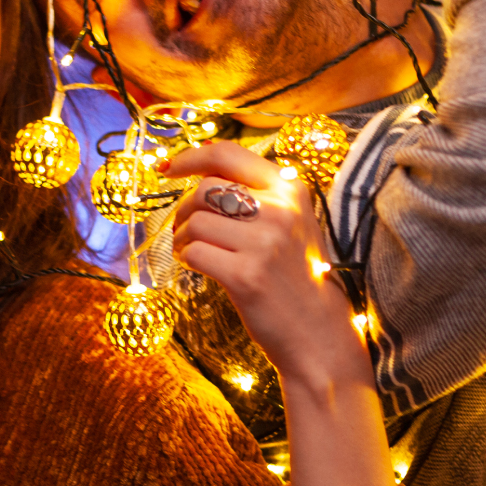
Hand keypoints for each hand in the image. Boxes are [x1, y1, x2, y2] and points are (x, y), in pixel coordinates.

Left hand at [163, 142, 365, 387]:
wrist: (317, 331)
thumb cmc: (295, 274)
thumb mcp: (289, 221)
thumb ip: (255, 193)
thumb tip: (197, 170)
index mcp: (290, 188)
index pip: (228, 154)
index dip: (190, 157)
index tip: (167, 169)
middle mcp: (280, 209)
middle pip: (204, 189)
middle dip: (184, 209)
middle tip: (186, 231)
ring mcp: (264, 243)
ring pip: (195, 221)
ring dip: (183, 238)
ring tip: (195, 253)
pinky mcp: (246, 275)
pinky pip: (194, 253)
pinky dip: (187, 260)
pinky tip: (200, 269)